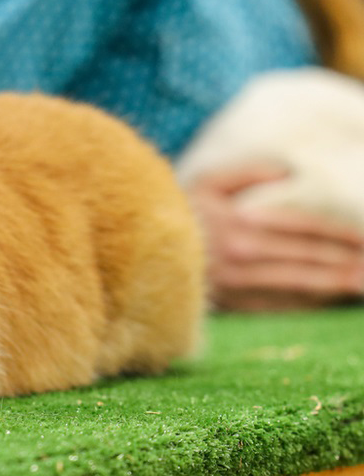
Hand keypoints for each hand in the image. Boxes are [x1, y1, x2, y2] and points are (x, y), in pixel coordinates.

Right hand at [189, 165, 363, 310]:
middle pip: (308, 257)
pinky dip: (309, 301)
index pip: (303, 226)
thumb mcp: (207, 180)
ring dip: (337, 284)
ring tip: (363, 284)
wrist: (135, 249)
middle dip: (348, 260)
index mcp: (240, 222)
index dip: (340, 232)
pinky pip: (280, 304)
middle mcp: (243, 254)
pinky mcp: (233, 303)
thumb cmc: (177, 209)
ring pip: (300, 284)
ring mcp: (239, 283)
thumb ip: (249, 172)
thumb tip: (290, 171)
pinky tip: (329, 298)